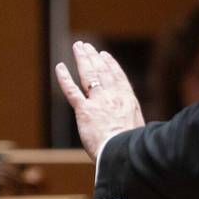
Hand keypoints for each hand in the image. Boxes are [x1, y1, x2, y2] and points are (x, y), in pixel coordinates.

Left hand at [55, 41, 144, 161]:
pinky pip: (72, 90)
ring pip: (89, 75)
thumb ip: (131, 124)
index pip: (118, 78)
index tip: (104, 56)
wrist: (124, 153)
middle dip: (93, 57)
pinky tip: (60, 67)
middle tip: (86, 46)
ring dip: (82, 59)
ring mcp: (98, 102)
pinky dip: (64, 78)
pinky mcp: (84, 110)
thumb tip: (133, 129)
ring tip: (78, 47)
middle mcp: (113, 97)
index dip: (110, 65)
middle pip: (102, 72)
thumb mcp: (139, 132)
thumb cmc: (133, 149)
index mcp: (128, 102)